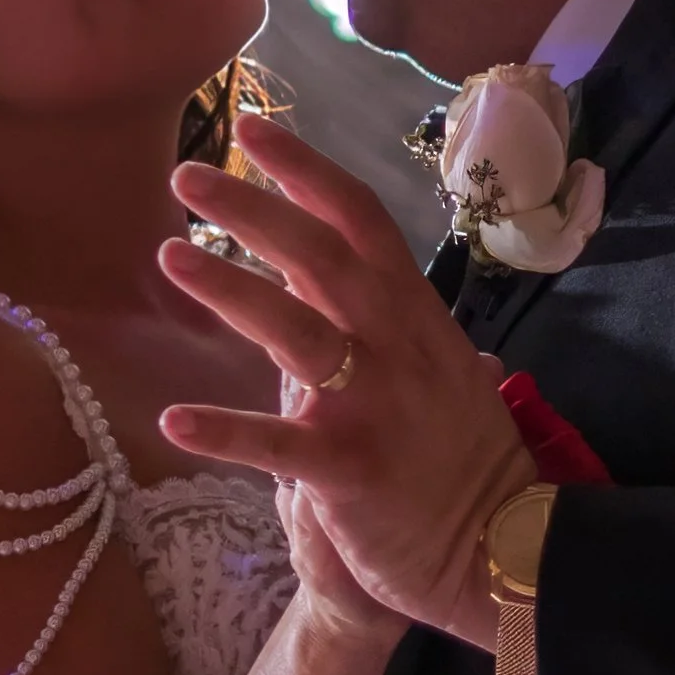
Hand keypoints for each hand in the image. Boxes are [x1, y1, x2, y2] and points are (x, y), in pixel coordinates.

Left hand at [159, 113, 536, 646]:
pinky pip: (279, 446)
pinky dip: (227, 432)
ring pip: (297, 330)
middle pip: (319, 255)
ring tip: (169, 254)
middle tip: (185, 173)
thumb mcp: (434, 364)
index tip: (250, 128)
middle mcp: (394, 343)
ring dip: (230, 290)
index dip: (304, 169)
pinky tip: (173, 419)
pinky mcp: (350, 470)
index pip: (358, 216)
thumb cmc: (459, 453)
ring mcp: (373, 404)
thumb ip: (379, 314)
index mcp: (412, 310)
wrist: (504, 545)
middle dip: (252, 208)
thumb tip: (326, 269)